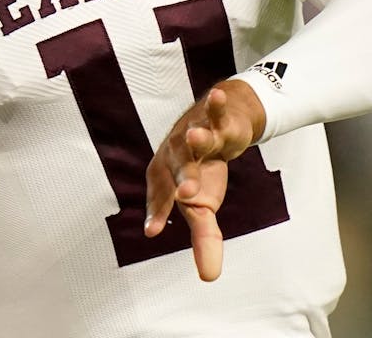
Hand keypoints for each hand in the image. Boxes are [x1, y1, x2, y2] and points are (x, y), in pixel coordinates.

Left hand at [144, 80, 266, 281]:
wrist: (215, 126)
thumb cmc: (201, 169)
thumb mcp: (203, 205)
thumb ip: (204, 239)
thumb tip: (209, 277)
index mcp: (166, 178)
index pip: (161, 197)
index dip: (157, 212)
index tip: (153, 231)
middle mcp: (176, 155)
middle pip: (179, 167)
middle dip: (184, 178)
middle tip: (187, 194)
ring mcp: (196, 135)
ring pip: (196, 137)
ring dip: (197, 137)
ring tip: (196, 136)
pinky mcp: (216, 119)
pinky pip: (216, 110)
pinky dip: (217, 103)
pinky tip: (218, 94)